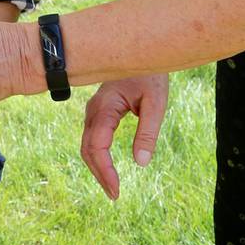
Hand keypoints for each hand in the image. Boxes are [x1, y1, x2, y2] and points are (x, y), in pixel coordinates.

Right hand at [80, 74, 168, 199]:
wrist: (140, 50)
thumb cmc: (151, 74)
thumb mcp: (156, 102)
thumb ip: (148, 132)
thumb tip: (141, 163)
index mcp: (105, 108)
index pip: (97, 147)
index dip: (105, 171)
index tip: (117, 190)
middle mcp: (94, 110)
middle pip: (88, 149)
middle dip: (99, 174)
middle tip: (115, 195)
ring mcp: (93, 111)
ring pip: (88, 145)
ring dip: (97, 167)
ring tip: (113, 187)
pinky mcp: (98, 112)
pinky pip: (92, 138)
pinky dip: (97, 157)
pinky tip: (108, 168)